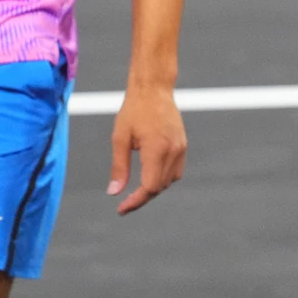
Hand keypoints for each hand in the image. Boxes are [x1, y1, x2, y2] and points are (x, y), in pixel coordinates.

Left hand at [107, 84, 186, 214]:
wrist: (154, 88)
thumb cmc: (134, 110)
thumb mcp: (120, 138)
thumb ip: (119, 167)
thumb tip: (114, 193)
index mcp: (156, 149)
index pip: (150, 187)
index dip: (136, 201)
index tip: (121, 209)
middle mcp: (172, 151)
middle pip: (159, 187)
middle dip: (142, 196)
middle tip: (124, 201)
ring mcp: (180, 148)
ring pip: (169, 181)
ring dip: (154, 188)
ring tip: (136, 189)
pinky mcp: (183, 145)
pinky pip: (176, 171)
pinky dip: (163, 178)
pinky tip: (150, 173)